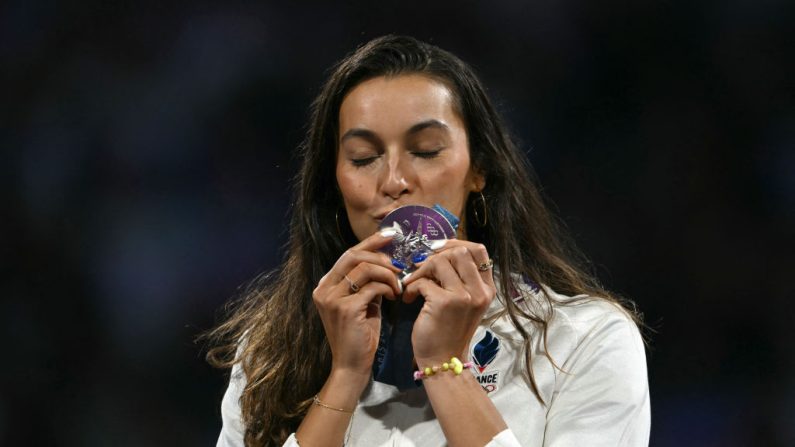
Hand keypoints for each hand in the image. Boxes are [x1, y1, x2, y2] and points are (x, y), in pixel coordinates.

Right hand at [312, 230, 402, 378]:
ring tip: (398, 285)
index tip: (390, 235)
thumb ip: (367, 283)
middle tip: (398, 265)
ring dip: (387, 274)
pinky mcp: (345, 309)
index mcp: (326, 285)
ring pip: (365, 269)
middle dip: (380, 256)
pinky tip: (393, 296)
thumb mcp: (362, 304)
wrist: (352, 365)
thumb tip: (386, 262)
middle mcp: (324, 289)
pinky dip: (387, 288)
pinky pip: (372, 287)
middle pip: (353, 256)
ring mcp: (332, 298)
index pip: (348, 254)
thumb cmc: (360, 336)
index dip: (370, 243)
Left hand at [402, 241, 496, 364]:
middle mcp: (480, 291)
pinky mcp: (445, 303)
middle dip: (436, 255)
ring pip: (440, 261)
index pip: (479, 250)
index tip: (437, 250)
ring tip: (414, 284)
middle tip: (422, 269)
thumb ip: (460, 278)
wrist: (442, 360)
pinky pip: (423, 280)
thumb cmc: (449, 330)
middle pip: (459, 251)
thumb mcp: (464, 302)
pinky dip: (412, 286)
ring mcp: (464, 297)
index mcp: (487, 289)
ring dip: (421, 270)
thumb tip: (439, 251)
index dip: (456, 243)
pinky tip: (410, 298)